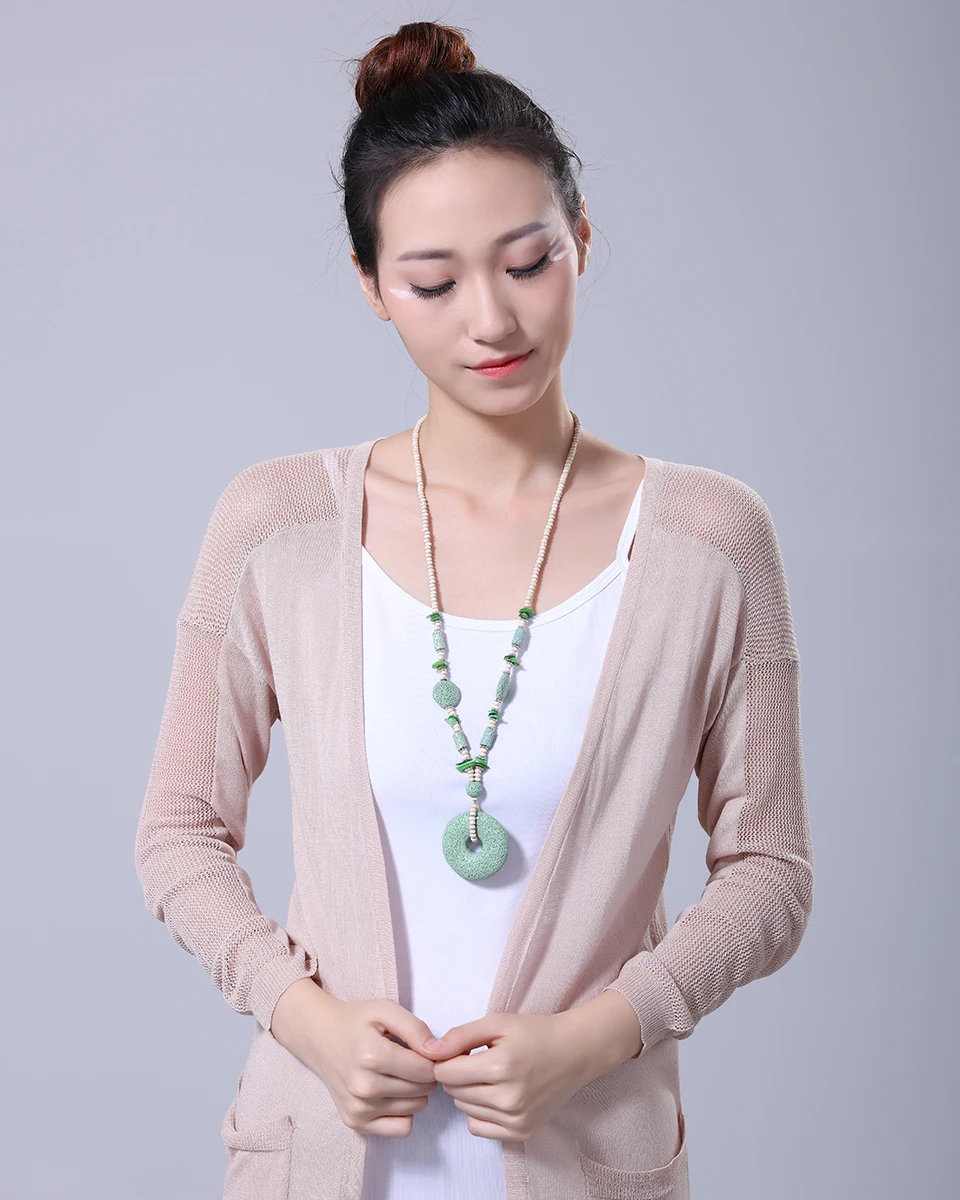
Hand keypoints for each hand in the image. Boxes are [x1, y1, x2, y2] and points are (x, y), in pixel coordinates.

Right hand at [270, 979, 440, 1137]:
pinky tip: (393, 1093)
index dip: (432, 1057)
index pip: (426, 1069)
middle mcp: (363, 1087)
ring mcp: (358, 1108)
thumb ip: (415, 1027)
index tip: (423, 1049)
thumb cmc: (356, 1021)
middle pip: (422, 1090)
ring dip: (415, 1092)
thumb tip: (438, 1051)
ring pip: (416, 1108)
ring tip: (400, 1073)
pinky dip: (404, 1112)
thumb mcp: (385, 1010)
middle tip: (411, 1059)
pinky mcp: (356, 1122)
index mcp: (372, 1055)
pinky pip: (402, 1128)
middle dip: (425, 1074)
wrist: (319, 1037)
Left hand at [418, 1008, 611, 1142]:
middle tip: (476, 1060)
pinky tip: (494, 1094)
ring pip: (465, 1109)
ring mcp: (517, 1119)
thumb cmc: (536, 1032)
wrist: (575, 1052)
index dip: (446, 1059)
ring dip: (468, 1092)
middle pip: (454, 1092)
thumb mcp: (498, 1022)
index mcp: (502, 1066)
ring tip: (489, 1075)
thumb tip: (431, 1052)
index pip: (447, 1073)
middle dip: (457, 1075)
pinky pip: (479, 1128)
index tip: (458, 1051)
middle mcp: (509, 1098)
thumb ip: (461, 1035)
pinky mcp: (523, 1132)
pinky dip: (479, 1112)